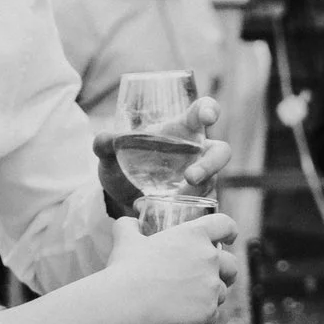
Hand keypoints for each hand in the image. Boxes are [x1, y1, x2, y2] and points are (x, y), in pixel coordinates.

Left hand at [97, 96, 234, 213]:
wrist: (119, 200)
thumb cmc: (122, 166)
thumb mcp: (109, 156)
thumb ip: (104, 145)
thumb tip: (105, 139)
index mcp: (181, 129)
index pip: (202, 111)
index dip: (209, 110)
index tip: (208, 117)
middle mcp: (196, 152)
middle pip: (220, 152)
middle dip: (212, 163)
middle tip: (191, 176)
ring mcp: (199, 178)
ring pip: (213, 181)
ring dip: (199, 191)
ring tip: (176, 198)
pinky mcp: (195, 201)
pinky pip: (202, 206)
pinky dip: (188, 210)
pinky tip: (165, 213)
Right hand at [100, 209, 242, 323]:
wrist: (125, 302)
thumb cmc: (126, 269)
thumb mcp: (125, 239)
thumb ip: (128, 226)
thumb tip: (128, 222)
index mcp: (193, 235)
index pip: (225, 225)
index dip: (229, 231)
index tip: (229, 238)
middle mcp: (209, 257)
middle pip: (232, 264)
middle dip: (226, 271)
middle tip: (211, 277)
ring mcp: (211, 285)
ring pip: (221, 292)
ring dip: (210, 296)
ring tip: (187, 301)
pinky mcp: (209, 310)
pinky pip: (213, 315)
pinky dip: (201, 317)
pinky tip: (183, 317)